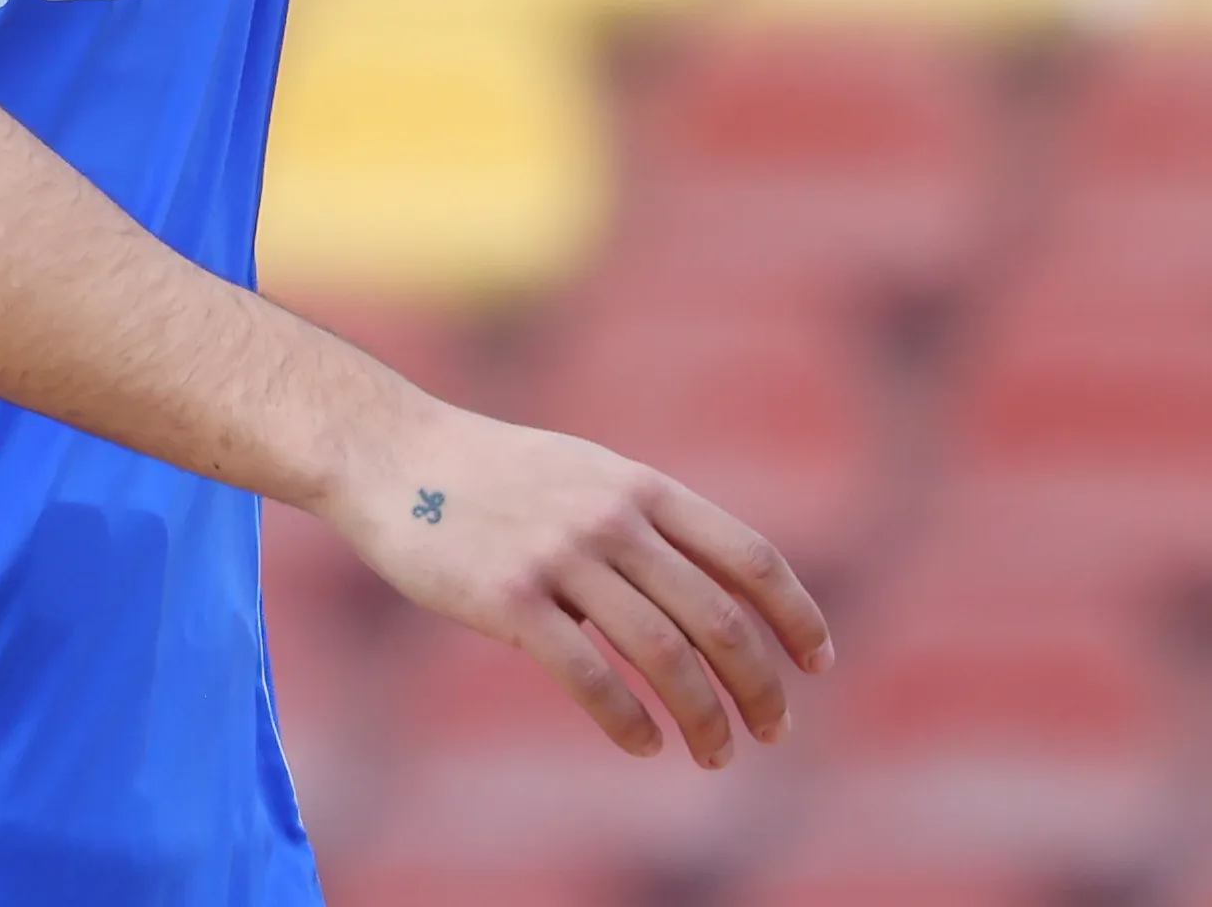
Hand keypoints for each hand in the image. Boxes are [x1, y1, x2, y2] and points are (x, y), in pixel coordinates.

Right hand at [311, 391, 834, 766]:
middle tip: (774, 731)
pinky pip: (587, 674)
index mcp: (643, 488)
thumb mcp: (586, 477)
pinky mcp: (509, 597)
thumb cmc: (494, 475)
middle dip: (759, 684)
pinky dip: (627, 720)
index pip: (749, 555)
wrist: (394, 455)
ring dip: (704, 716)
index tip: (817, 663)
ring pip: (663, 653)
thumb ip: (644, 524)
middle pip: (719, 616)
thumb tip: (704, 594)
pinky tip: (644, 744)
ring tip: (716, 755)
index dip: (795, 613)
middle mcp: (614, 519)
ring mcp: (562, 556)